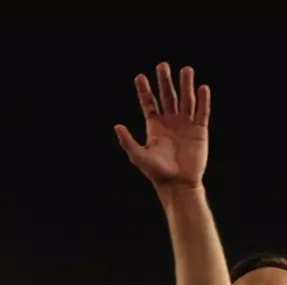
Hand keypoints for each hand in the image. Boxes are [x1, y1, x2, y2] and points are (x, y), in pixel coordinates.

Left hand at [114, 63, 208, 189]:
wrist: (178, 183)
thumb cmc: (156, 172)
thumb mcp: (138, 156)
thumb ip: (127, 141)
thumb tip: (116, 126)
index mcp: (154, 126)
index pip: (148, 103)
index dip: (144, 90)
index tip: (139, 76)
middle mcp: (170, 122)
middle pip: (167, 96)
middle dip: (165, 81)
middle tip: (162, 65)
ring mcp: (186, 125)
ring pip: (186, 100)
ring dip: (185, 85)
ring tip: (186, 69)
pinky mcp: (200, 130)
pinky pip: (202, 112)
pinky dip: (203, 100)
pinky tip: (202, 88)